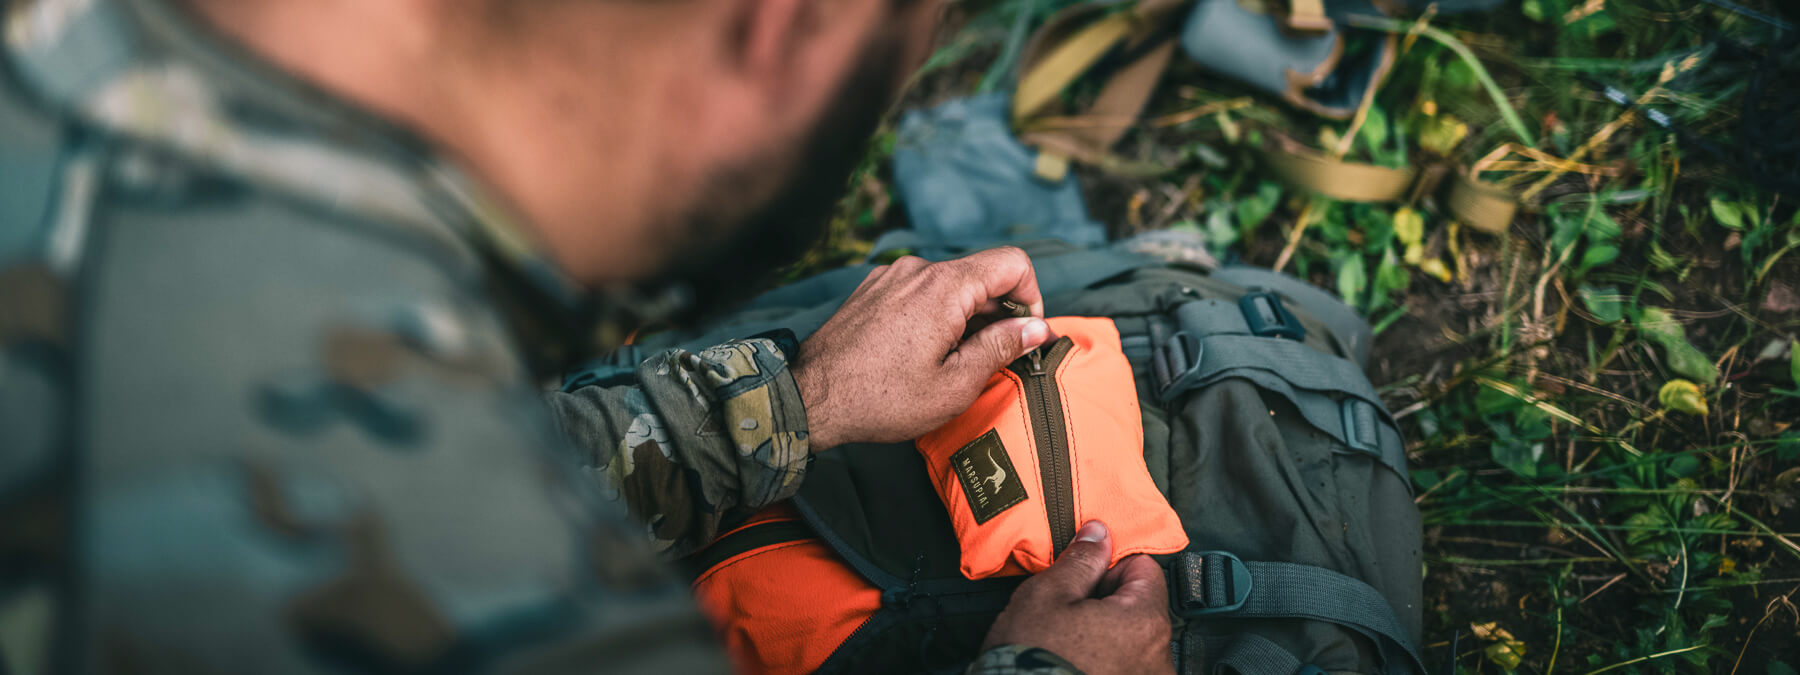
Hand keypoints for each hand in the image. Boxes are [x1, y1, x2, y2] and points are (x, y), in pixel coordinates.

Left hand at [793, 247, 1049, 449]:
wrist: (810, 398)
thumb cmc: (880, 399)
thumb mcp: (954, 385)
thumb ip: (1000, 347)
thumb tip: (1036, 328)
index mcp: (943, 287)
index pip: (1013, 264)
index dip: (1031, 298)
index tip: (1023, 335)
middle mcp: (917, 270)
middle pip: (982, 275)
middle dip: (998, 313)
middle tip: (992, 359)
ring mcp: (891, 276)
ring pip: (951, 285)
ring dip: (966, 317)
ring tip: (952, 362)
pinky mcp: (874, 289)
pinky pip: (921, 291)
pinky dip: (936, 315)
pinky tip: (922, 353)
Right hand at [981, 521, 1173, 674]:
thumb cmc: (1031, 657)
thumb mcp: (1048, 595)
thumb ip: (1081, 561)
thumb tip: (1098, 536)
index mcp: (1145, 622)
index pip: (1145, 568)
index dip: (1109, 565)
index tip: (1083, 573)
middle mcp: (1157, 656)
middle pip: (1139, 604)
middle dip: (1106, 599)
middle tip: (1068, 608)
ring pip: (1130, 636)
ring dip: (1104, 630)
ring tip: (1067, 637)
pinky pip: (1123, 662)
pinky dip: (1103, 657)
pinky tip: (1073, 658)